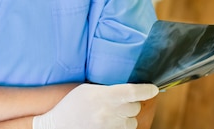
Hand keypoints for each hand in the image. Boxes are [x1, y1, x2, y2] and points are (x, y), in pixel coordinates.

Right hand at [32, 83, 158, 128]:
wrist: (59, 125)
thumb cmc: (72, 105)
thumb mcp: (87, 90)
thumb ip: (106, 89)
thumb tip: (126, 89)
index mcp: (103, 96)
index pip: (131, 92)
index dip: (146, 90)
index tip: (153, 88)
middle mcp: (109, 112)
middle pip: (135, 107)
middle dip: (130, 104)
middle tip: (118, 101)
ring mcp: (110, 126)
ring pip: (132, 121)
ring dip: (126, 117)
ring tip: (111, 114)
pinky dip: (121, 126)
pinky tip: (109, 122)